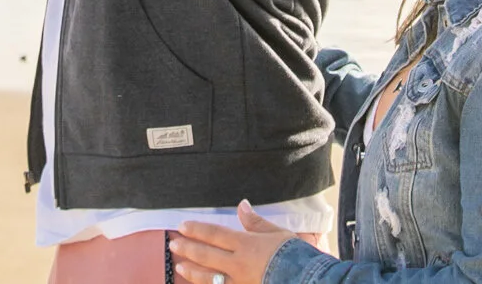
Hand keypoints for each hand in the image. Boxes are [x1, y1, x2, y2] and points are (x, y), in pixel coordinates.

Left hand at [171, 203, 306, 283]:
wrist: (308, 280)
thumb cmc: (295, 256)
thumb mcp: (277, 233)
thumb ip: (256, 222)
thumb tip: (242, 205)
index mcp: (246, 245)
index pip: (214, 234)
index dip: (197, 230)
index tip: (182, 227)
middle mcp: (238, 264)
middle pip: (206, 255)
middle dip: (188, 249)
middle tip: (173, 244)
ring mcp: (240, 282)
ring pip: (209, 277)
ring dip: (192, 272)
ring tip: (180, 267)